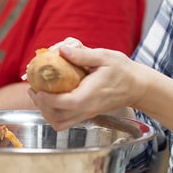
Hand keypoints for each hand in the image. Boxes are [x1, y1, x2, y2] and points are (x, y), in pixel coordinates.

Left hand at [28, 41, 147, 129]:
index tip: (36, 87)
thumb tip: (61, 49)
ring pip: (59, 123)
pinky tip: (51, 99)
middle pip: (56, 117)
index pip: (63, 103)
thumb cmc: (123, 71)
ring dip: (46, 111)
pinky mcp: (87, 114)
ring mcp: (86, 114)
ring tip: (39, 94)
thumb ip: (82, 54)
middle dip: (41, 104)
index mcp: (89, 96)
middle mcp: (86, 109)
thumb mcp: (105, 57)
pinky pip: (65, 121)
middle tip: (33, 88)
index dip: (46, 98)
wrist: (138, 87)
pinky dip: (54, 114)